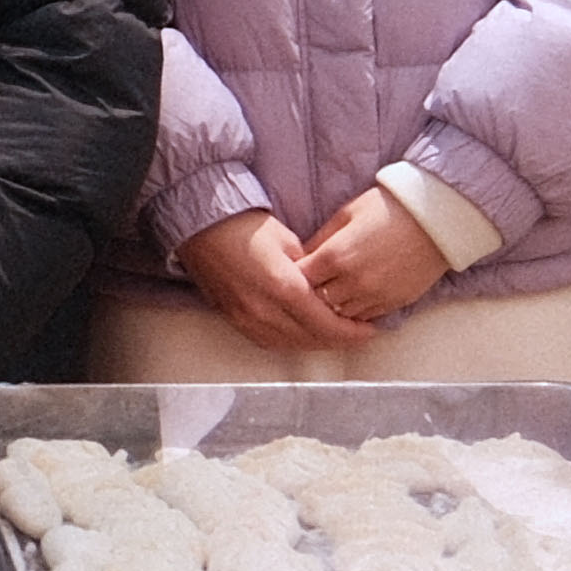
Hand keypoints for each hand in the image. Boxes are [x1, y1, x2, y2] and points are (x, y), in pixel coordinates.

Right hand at [178, 207, 365, 351]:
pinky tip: (303, 335)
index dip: (352, 332)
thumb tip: (328, 287)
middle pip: (312, 339)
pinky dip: (291, 342)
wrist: (200, 226)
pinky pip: (269, 342)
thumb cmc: (245, 225)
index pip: (326, 324)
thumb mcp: (289, 241)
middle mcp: (264, 310)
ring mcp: (246, 319)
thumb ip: (311, 270)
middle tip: (358, 332)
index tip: (370, 330)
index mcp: (283, 287)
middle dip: (339, 339)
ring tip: (334, 334)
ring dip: (316, 343)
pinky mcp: (234, 320)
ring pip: (291, 345)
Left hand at [298, 187, 452, 325]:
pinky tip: (352, 300)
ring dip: (330, 308)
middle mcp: (353, 281)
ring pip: (338, 315)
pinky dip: (354, 312)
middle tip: (305, 288)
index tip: (289, 272)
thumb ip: (321, 239)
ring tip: (328, 295)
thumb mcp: (347, 213)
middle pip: (315, 302)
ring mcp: (374, 296)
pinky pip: (363, 318)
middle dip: (308, 295)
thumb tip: (301, 257)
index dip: (290, 277)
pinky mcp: (393, 304)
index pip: (298, 279)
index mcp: (336, 255)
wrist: (437, 219)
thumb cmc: (389, 207)